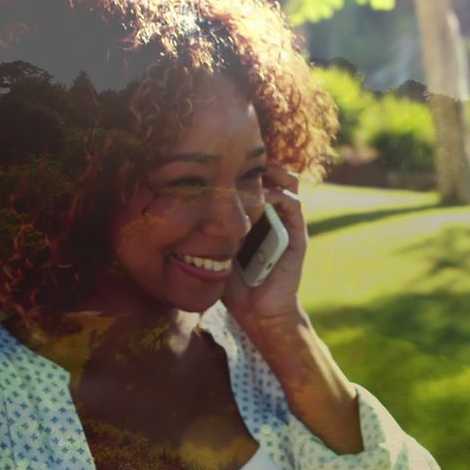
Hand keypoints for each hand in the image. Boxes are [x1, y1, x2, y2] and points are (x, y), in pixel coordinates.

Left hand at [223, 164, 309, 344]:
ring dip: (271, 173)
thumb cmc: (234, 285)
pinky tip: (260, 196)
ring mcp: (288, 223)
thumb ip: (205, 231)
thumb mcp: (215, 249)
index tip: (219, 158)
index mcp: (257, 217)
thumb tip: (172, 211)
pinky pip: (293, 204)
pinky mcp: (297, 234)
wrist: (259, 313)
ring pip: (288, 182)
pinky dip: (278, 195)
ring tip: (253, 169)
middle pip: (273, 174)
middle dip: (257, 162)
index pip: (254, 181)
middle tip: (237, 156)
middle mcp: (275, 216)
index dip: (241, 166)